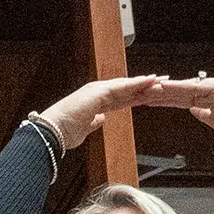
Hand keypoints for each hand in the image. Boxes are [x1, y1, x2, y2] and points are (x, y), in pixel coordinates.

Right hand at [37, 75, 164, 150]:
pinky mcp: (99, 92)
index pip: (120, 98)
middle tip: (161, 82)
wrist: (52, 132)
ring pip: (127, 85)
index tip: (149, 95)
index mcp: (95, 102)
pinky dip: (137, 83)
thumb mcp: (83, 129)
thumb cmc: (63, 133)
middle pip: (126, 89)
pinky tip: (150, 81)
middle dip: (144, 86)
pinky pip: (123, 86)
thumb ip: (93, 123)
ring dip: (145, 83)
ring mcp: (97, 90)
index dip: (135, 96)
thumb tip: (101, 119)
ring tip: (161, 80)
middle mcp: (97, 92)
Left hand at [147, 74, 213, 157]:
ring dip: (163, 90)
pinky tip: (162, 88)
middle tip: (140, 93)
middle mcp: (209, 89)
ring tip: (145, 89)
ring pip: (182, 88)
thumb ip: (205, 115)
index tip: (149, 100)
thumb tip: (195, 111)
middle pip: (178, 91)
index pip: (181, 98)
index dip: (165, 99)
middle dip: (159, 93)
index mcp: (209, 97)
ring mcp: (212, 88)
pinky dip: (176, 88)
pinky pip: (192, 89)